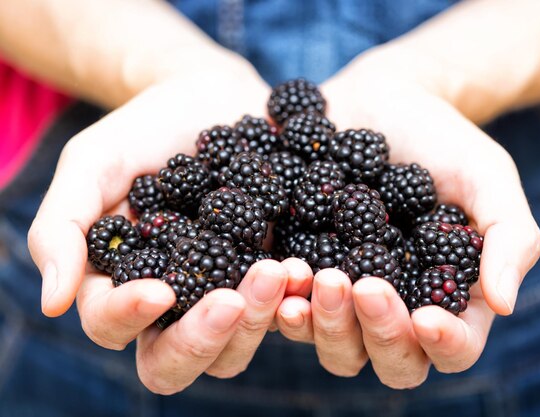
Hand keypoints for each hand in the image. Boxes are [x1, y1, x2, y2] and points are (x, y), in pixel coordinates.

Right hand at [27, 65, 297, 392]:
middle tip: (229, 299)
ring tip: (277, 269)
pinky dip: (296, 298)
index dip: (130, 317)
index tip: (159, 290)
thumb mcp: (94, 164)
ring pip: (237, 343)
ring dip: (258, 318)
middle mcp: (175, 302)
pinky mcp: (271, 275)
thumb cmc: (145, 130)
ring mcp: (227, 292)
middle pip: (179, 359)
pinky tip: (305, 271)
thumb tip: (53, 304)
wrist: (214, 99)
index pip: (112, 325)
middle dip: (203, 338)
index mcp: (122, 283)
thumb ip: (64, 227)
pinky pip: (286, 307)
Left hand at [275, 48, 539, 387]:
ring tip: (317, 277)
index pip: (455, 348)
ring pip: (337, 347)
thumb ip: (508, 235)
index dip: (444, 344)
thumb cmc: (442, 139)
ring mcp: (346, 295)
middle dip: (379, 332)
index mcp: (447, 296)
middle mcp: (397, 307)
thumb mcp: (486, 176)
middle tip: (365, 287)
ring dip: (325, 324)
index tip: (427, 317)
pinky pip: (289, 307)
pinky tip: (277, 272)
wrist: (380, 101)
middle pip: (392, 359)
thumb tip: (504, 305)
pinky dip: (282, 299)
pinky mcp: (302, 272)